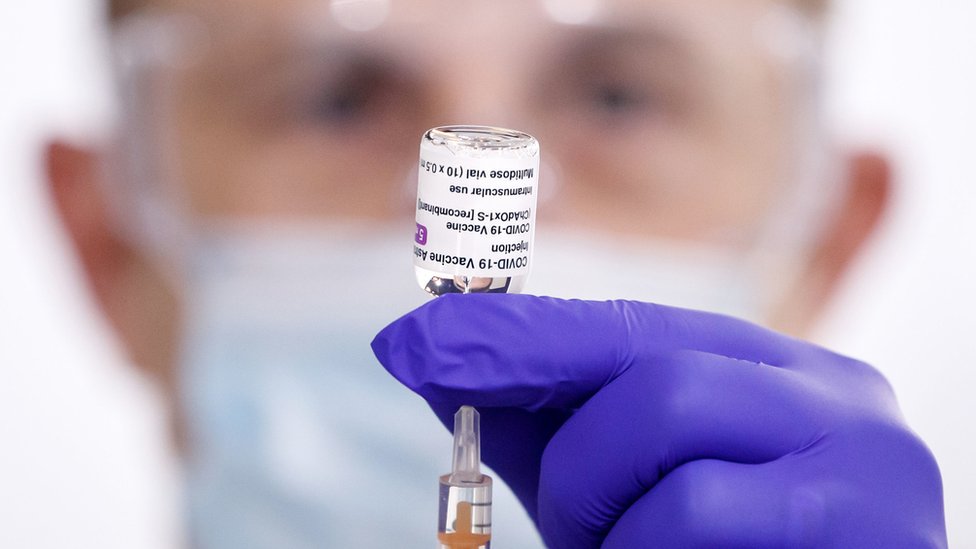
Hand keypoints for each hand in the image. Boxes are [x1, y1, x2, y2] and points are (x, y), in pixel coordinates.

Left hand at [372, 294, 945, 547]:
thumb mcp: (618, 494)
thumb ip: (542, 425)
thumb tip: (425, 349)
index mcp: (773, 372)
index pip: (633, 326)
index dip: (518, 335)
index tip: (414, 341)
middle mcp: (834, 394)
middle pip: (658, 373)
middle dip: (578, 460)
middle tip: (576, 532)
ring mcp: (870, 458)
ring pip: (672, 424)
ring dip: (608, 514)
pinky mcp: (878, 528)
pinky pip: (698, 516)